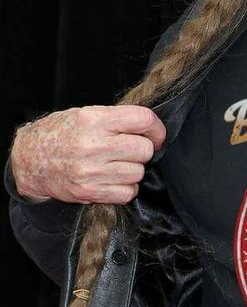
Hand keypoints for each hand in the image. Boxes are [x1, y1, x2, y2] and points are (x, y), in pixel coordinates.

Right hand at [9, 105, 166, 204]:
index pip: (142, 119)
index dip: (156, 128)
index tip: (155, 135)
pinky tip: (113, 179)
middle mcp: (93, 145)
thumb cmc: (60, 134)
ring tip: (116, 164)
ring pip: (138, 173)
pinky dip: (126, 188)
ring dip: (133, 170)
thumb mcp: (85, 114)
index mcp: (94, 120)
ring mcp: (91, 171)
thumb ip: (117, 118)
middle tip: (130, 150)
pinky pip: (128, 193)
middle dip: (143, 150)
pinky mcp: (89, 192)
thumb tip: (149, 127)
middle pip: (144, 149)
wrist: (30, 160)